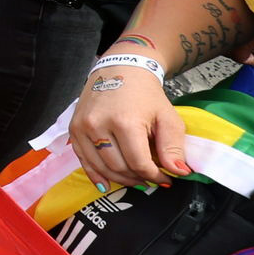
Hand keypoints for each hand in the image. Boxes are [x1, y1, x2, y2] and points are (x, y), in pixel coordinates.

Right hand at [73, 55, 187, 189]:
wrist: (120, 70)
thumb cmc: (146, 95)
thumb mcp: (167, 117)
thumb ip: (173, 147)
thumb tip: (179, 172)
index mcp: (125, 122)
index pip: (139, 163)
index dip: (155, 176)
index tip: (166, 179)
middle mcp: (98, 125)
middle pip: (119, 167)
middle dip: (139, 179)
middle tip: (152, 180)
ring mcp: (82, 128)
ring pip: (101, 167)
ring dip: (120, 179)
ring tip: (136, 180)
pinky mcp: (74, 129)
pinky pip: (83, 160)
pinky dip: (96, 175)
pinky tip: (107, 184)